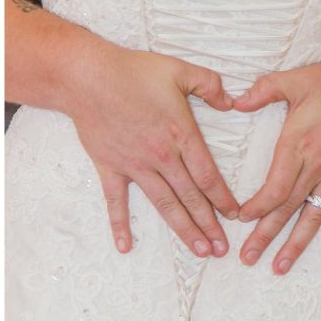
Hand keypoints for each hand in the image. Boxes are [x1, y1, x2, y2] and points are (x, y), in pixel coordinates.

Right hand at [67, 45, 238, 256]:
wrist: (85, 76)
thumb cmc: (133, 71)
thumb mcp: (181, 70)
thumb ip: (211, 85)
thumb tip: (231, 102)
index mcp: (182, 135)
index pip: (208, 175)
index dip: (223, 198)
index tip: (236, 216)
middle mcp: (161, 156)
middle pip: (190, 197)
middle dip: (209, 225)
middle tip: (222, 249)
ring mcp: (134, 165)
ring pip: (163, 204)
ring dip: (182, 229)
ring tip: (199, 250)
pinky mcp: (110, 167)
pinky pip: (116, 201)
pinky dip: (119, 224)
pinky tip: (125, 246)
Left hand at [233, 62, 320, 272]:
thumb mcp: (296, 79)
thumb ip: (263, 90)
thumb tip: (234, 101)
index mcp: (298, 144)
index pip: (274, 186)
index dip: (257, 207)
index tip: (241, 219)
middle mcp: (317, 166)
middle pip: (287, 207)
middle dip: (265, 234)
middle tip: (246, 258)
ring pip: (314, 216)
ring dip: (297, 244)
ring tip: (279, 267)